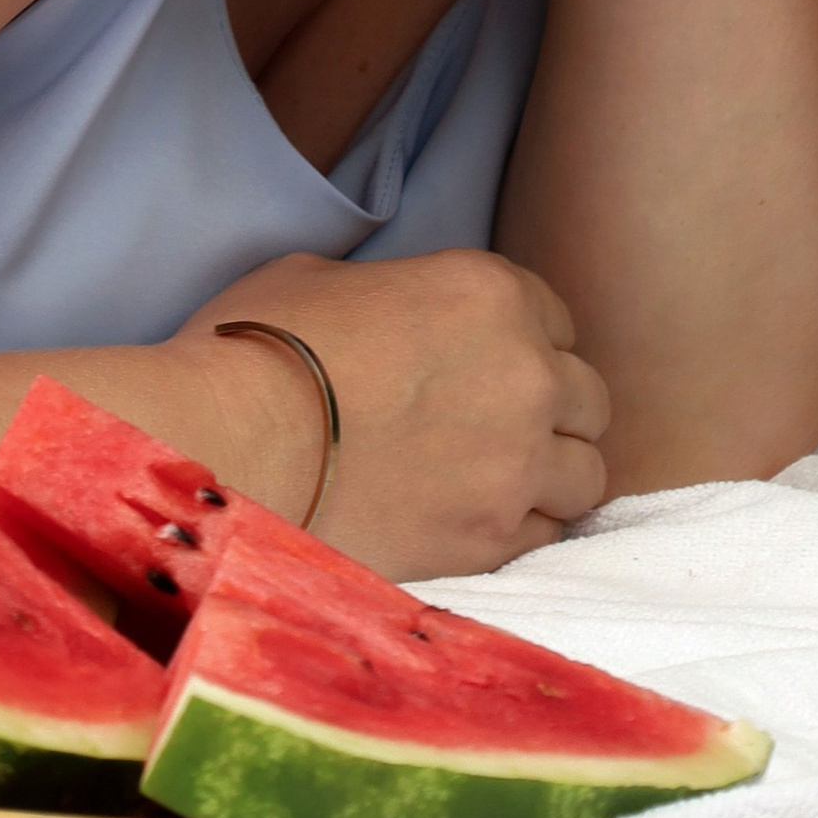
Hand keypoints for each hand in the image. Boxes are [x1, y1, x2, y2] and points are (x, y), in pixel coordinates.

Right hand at [177, 246, 610, 578]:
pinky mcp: (490, 539)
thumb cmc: (257, 346)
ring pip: (585, 474)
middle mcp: (526, 374)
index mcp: (490, 292)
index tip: (490, 366)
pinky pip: (545, 538)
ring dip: (550, 476)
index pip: (557, 319)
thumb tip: (384, 312)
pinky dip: (520, 530)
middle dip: (551, 411)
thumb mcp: (323, 277)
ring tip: (496, 483)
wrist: (231, 443)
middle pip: (587, 400)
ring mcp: (516, 463)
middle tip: (498, 428)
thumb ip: (392, 291)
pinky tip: (472, 523)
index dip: (523, 343)